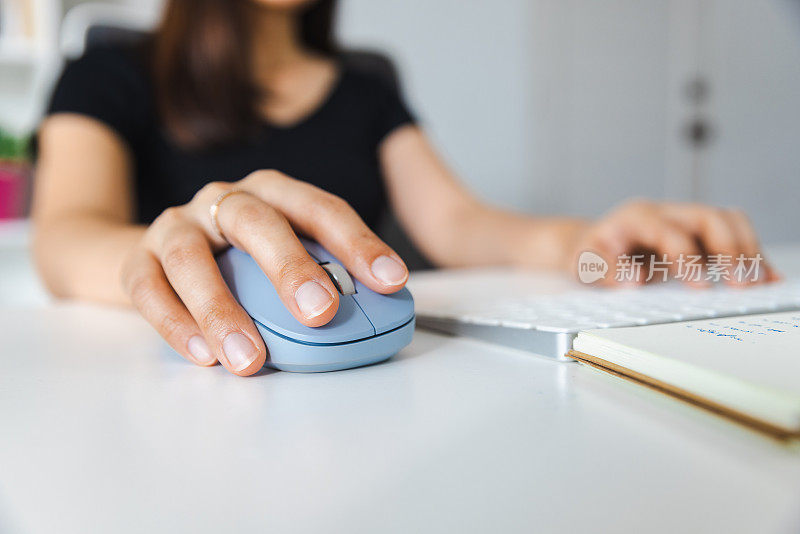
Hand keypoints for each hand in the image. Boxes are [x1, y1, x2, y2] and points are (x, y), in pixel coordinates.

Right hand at [120, 170, 408, 375]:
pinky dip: (175, 324)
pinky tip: (204, 355)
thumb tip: (380, 316)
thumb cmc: (242, 259)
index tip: (391, 280)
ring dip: (222, 309)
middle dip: (291, 267)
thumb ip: (324, 276)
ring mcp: (177, 226)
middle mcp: (224, 201)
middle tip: (320, 313)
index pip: (320, 209)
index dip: (358, 243)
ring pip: (193, 258)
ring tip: (250, 359)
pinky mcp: (138, 259)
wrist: (163, 254)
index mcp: (273, 194)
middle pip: (257, 223)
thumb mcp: (285, 254)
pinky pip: (149, 289)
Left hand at [567, 200, 779, 284]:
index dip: (687, 258)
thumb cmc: (591, 253)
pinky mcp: (699, 234)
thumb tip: (633, 279)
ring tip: (759, 282)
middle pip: (708, 217)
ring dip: (747, 249)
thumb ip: (603, 271)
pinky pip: (733, 234)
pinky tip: (766, 276)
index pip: (669, 231)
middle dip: (729, 249)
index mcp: (636, 217)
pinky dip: (751, 255)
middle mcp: (666, 212)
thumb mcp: (583, 264)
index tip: (702, 287)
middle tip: (741, 284)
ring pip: (727, 220)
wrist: (594, 244)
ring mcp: (685, 220)